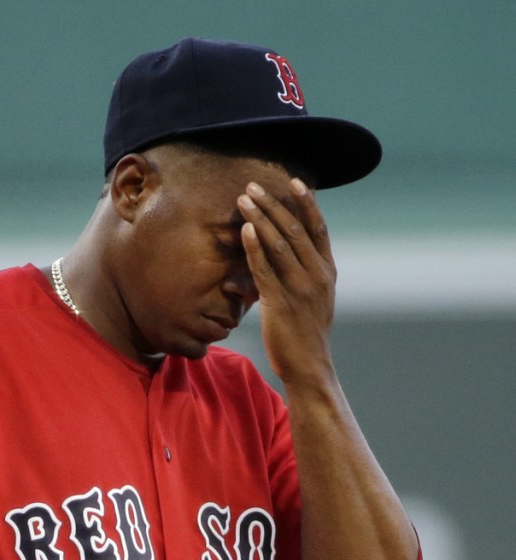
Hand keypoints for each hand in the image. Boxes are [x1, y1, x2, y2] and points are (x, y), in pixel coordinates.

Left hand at [238, 178, 335, 384]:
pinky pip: (265, 269)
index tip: (293, 181)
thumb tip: (291, 254)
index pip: (318, 228)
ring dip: (259, 218)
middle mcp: (317, 275)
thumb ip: (307, 273)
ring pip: (279, 244)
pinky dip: (255, 247)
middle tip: (253, 186)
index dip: (306, 203)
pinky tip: (245, 230)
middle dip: (273, 204)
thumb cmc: (307, 333)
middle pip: (294, 230)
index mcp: (327, 271)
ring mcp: (300, 288)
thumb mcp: (316, 298)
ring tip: (243, 200)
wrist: (309, 366)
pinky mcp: (280, 302)